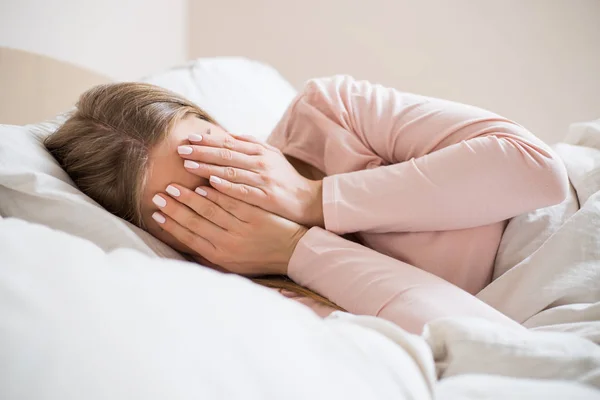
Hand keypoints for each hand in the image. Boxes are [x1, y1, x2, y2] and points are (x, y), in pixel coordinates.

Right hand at [150, 183, 307, 275]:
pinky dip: (217, 193)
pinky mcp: (255, 216)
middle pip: (195, 223)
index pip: (189, 238)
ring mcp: (241, 229)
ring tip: (174, 187)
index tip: (155, 213)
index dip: (171, 225)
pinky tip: (204, 184)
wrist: (292, 252)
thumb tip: (185, 244)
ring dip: (189, 198)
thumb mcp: (234, 263)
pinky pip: (232, 202)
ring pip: (210, 211)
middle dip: (174, 209)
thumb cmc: (260, 257)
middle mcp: (228, 244)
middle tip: (158, 195)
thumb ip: (211, 253)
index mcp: (220, 256)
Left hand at [178, 132, 324, 226]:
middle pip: (226, 154)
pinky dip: (225, 186)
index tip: (189, 138)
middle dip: (202, 151)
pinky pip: (242, 191)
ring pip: (231, 171)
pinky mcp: (266, 197)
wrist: (308, 200)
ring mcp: (263, 180)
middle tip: (180, 150)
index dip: (208, 140)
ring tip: (187, 165)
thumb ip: (251, 144)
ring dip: (207, 167)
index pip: (229, 143)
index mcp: (260, 151)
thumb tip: (228, 134)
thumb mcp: (271, 156)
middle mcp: (261, 162)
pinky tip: (209, 184)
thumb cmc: (285, 178)